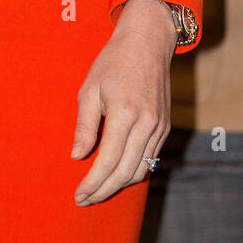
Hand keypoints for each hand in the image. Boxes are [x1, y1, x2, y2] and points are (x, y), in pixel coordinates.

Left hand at [70, 0, 176, 204]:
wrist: (148, 42)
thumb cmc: (114, 61)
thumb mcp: (90, 88)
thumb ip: (85, 125)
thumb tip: (78, 156)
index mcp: (125, 113)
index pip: (108, 161)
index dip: (92, 183)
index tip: (78, 195)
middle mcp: (146, 124)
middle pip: (126, 172)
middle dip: (103, 190)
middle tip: (84, 200)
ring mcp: (159, 127)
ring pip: (140, 169)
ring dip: (118, 185)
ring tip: (97, 191)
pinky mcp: (165, 127)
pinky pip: (150, 158)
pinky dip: (133, 171)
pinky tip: (117, 174)